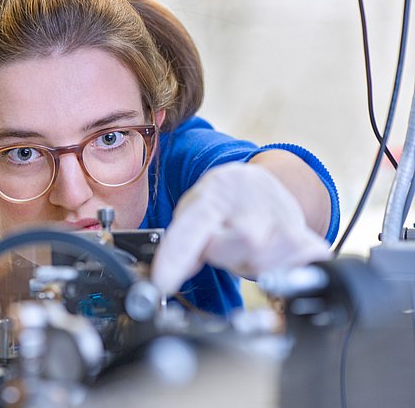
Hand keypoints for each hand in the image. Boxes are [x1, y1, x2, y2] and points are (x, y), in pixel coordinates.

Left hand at [151, 162, 330, 294]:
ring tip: (246, 246)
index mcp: (215, 195)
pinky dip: (283, 274)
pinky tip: (275, 257)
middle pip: (226, 252)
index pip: (191, 230)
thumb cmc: (221, 203)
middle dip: (220, 255)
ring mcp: (284, 225)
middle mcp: (251, 207)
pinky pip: (293, 274)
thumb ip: (181, 243)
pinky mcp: (307, 243)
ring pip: (256, 267)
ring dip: (247, 264)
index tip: (162, 284)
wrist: (259, 185)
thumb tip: (168, 279)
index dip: (174, 259)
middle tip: (225, 242)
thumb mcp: (193, 211)